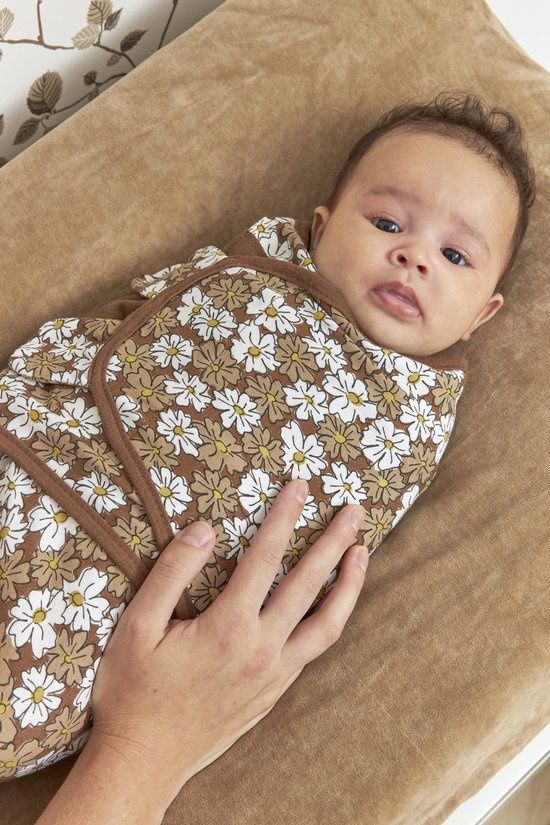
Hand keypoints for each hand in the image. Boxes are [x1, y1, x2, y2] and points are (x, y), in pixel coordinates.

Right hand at [88, 478, 368, 810]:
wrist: (143, 761)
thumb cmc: (133, 691)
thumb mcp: (137, 626)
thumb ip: (173, 572)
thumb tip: (205, 530)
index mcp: (229, 628)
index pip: (265, 558)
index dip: (284, 517)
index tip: (300, 486)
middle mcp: (262, 650)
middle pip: (309, 584)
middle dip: (334, 542)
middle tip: (356, 511)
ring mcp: (274, 675)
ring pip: (327, 624)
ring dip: (348, 585)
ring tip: (362, 554)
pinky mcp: (274, 694)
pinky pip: (314, 650)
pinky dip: (330, 620)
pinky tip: (332, 605)